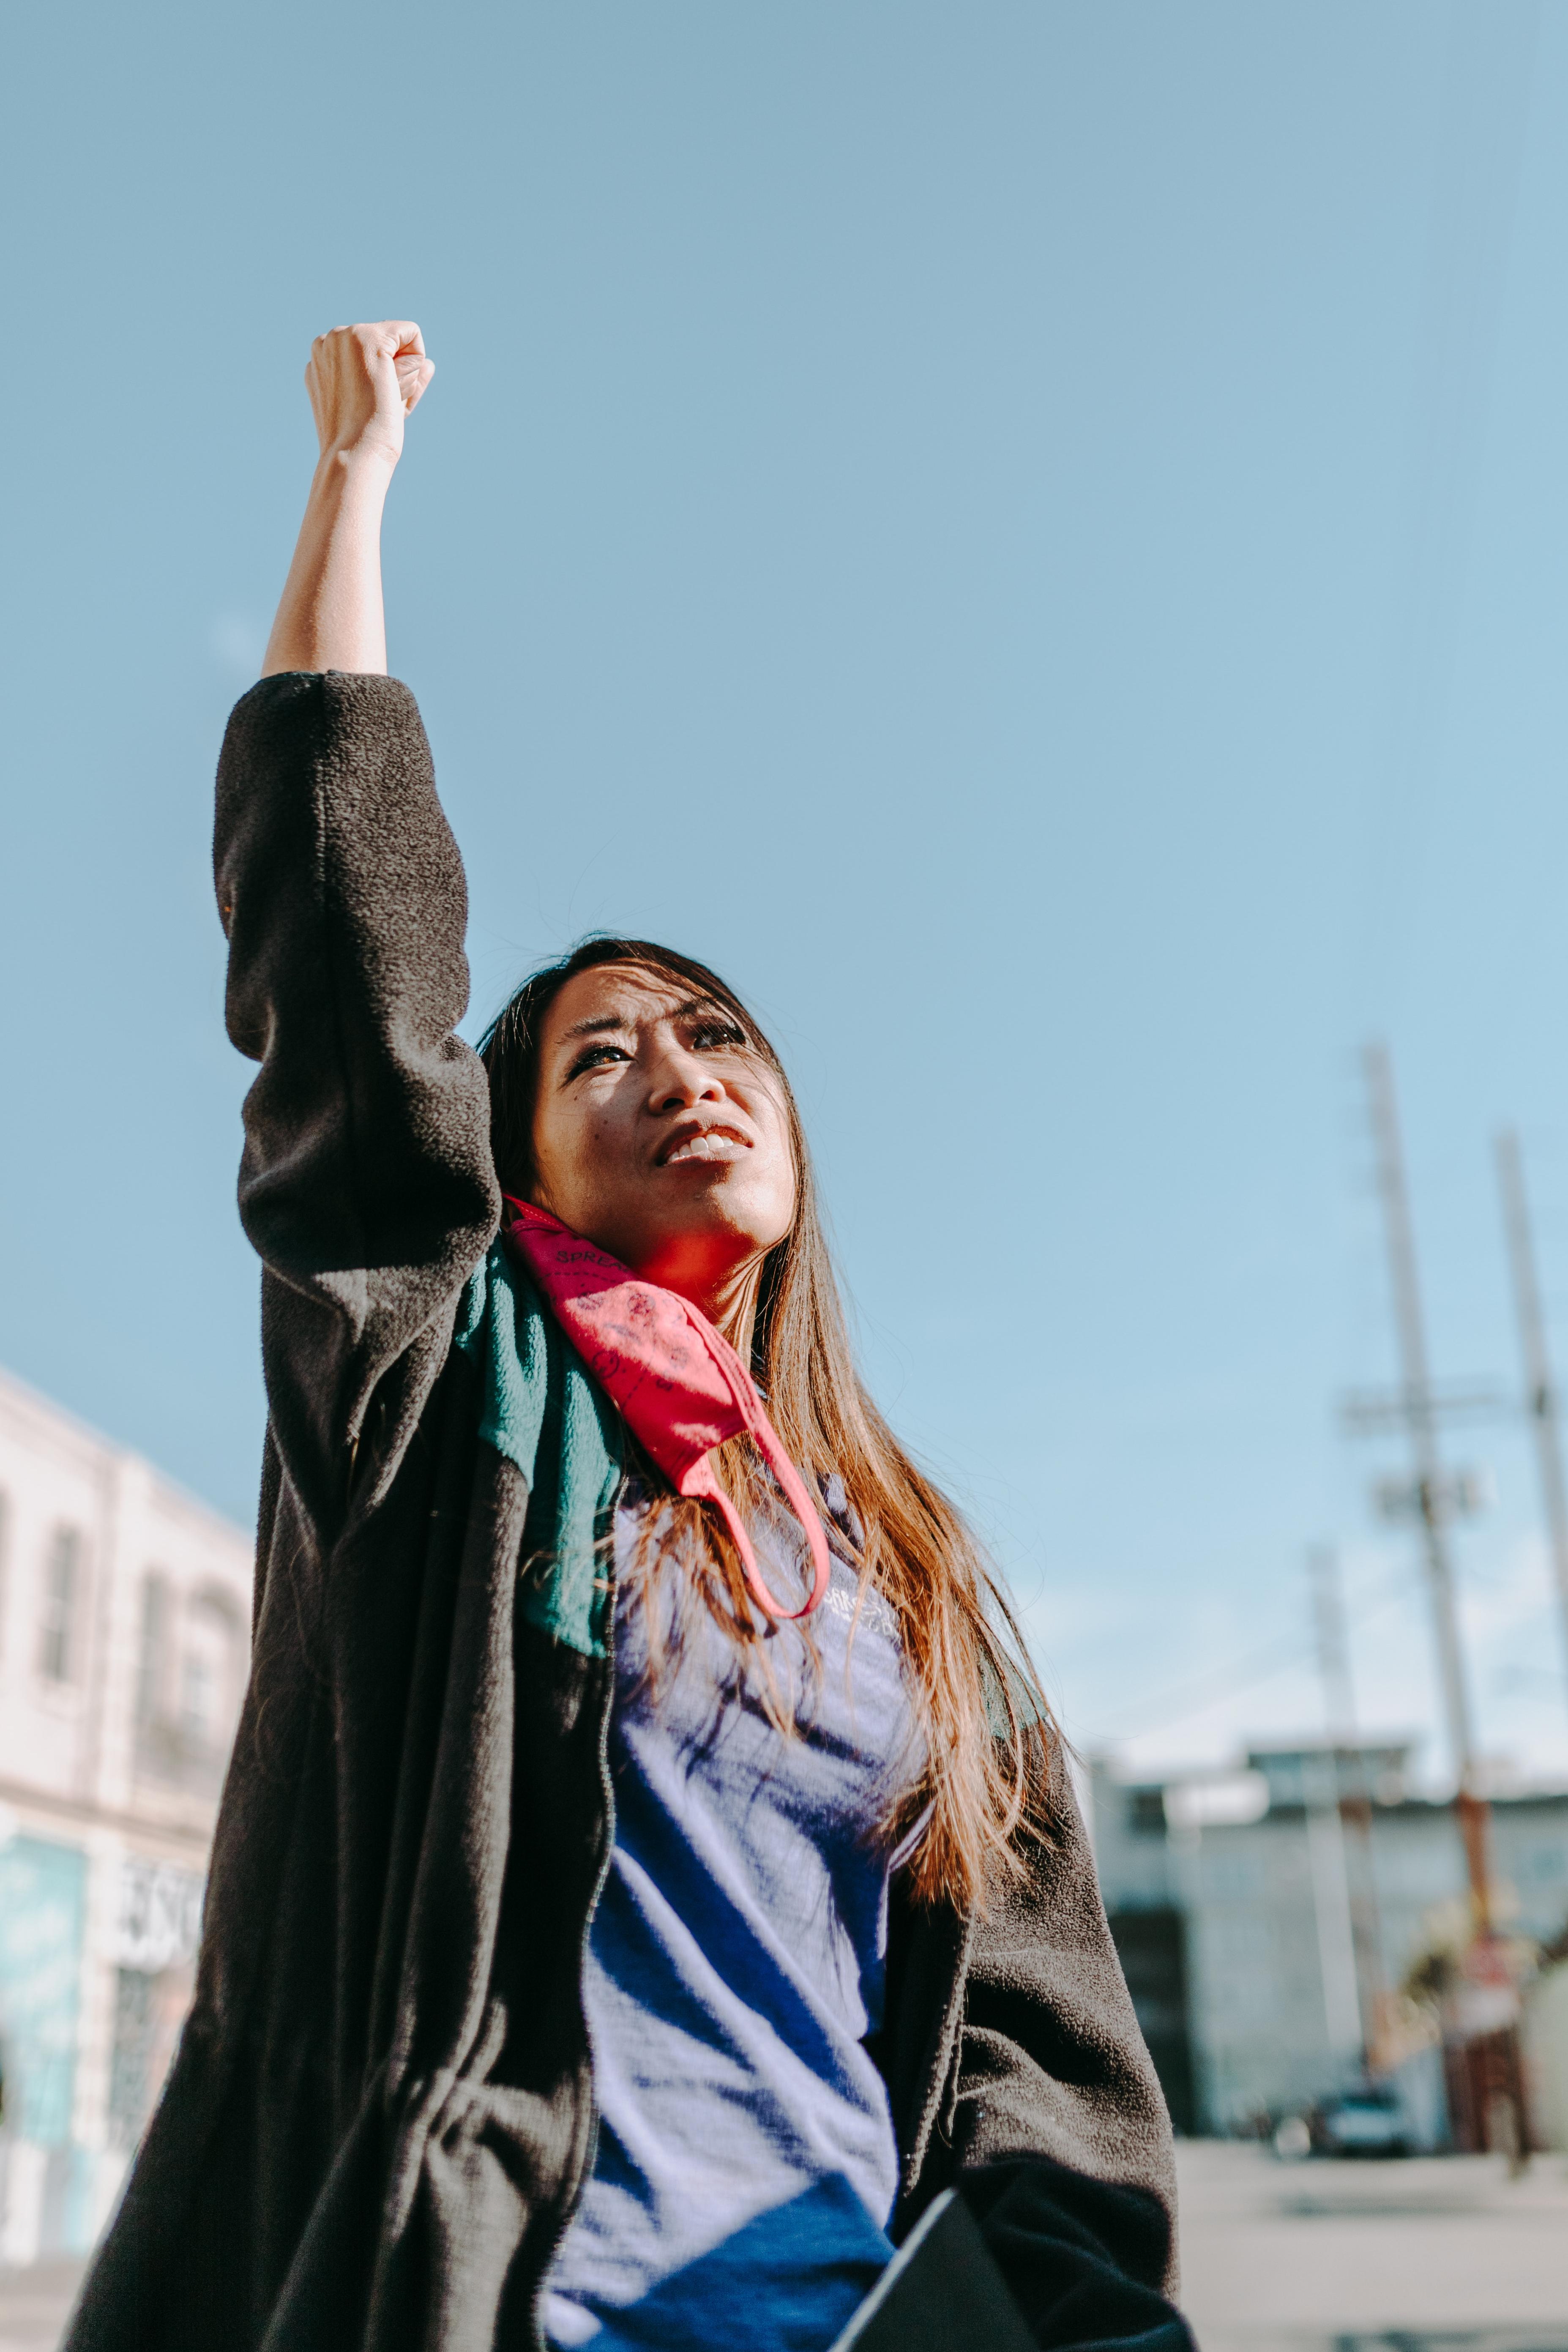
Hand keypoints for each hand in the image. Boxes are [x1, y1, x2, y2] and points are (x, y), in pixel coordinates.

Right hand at [304, 321, 433, 469]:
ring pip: (399, 341)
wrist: (354, 455)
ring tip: (381, 397)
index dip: (386, 380)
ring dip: (403, 374)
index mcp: (322, 359)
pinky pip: (412, 333)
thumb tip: (429, 364)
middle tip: (376, 404)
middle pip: (386, 344)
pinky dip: (415, 359)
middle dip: (395, 375)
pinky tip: (394, 383)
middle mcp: (326, 342)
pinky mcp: (367, 337)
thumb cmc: (365, 442)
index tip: (371, 405)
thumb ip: (400, 379)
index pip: (369, 353)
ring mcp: (343, 336)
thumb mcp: (378, 406)